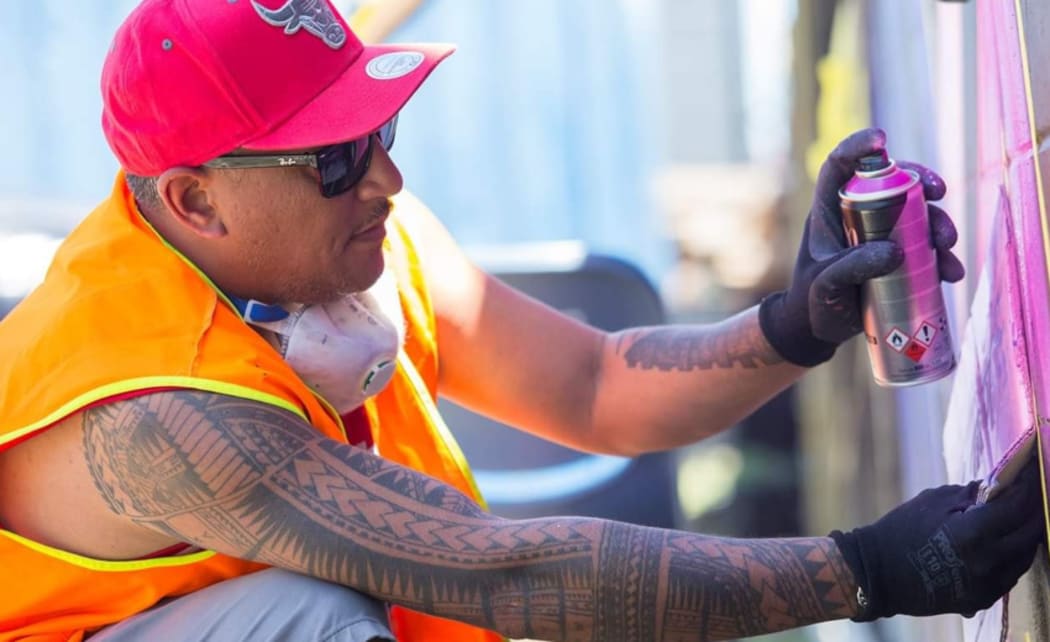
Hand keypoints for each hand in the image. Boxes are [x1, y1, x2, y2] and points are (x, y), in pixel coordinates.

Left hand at [758, 128, 964, 365]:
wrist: (820, 331)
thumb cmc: (812, 302)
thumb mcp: (825, 285)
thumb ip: (852, 266)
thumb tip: (895, 250)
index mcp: (830, 211)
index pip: (839, 166)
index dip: (859, 146)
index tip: (882, 139)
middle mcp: (859, 216)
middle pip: (894, 183)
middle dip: (921, 182)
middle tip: (940, 194)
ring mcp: (882, 235)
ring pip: (918, 215)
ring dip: (940, 222)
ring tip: (947, 245)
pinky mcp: (900, 257)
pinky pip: (928, 248)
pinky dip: (944, 258)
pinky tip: (951, 273)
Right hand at [830, 456, 1043, 620]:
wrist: (876, 574)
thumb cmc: (899, 530)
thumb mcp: (932, 501)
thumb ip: (969, 493)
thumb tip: (997, 484)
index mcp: (974, 533)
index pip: (1017, 506)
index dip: (1028, 487)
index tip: (1031, 473)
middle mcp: (988, 562)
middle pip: (1030, 532)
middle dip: (1033, 509)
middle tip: (1030, 493)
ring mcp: (988, 585)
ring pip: (1025, 557)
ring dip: (1027, 534)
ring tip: (1021, 517)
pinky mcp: (982, 599)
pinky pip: (1010, 575)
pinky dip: (1013, 556)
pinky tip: (1005, 544)